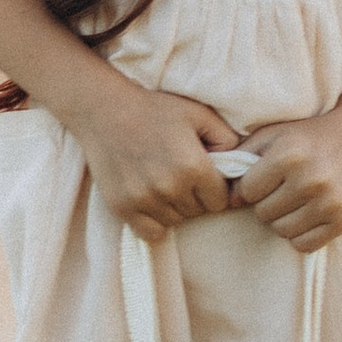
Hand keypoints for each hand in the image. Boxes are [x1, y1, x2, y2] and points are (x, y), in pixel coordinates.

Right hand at [72, 86, 243, 241]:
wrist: (104, 110)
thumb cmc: (154, 109)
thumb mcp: (198, 114)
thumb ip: (227, 138)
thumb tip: (237, 165)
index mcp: (194, 166)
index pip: (220, 200)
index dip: (215, 188)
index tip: (204, 175)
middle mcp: (170, 187)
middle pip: (198, 212)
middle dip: (195, 196)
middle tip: (181, 174)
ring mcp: (144, 200)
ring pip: (176, 221)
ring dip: (175, 207)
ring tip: (163, 182)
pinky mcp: (123, 208)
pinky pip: (150, 232)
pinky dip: (155, 221)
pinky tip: (152, 201)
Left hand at [232, 107, 341, 251]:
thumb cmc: (310, 136)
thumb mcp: (274, 134)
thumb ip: (243, 158)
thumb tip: (228, 198)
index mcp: (289, 155)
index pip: (247, 191)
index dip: (252, 185)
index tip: (265, 177)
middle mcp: (310, 180)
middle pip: (262, 213)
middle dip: (267, 201)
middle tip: (283, 188)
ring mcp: (329, 203)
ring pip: (281, 231)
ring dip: (283, 218)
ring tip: (295, 200)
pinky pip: (304, 244)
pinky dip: (301, 234)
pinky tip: (308, 214)